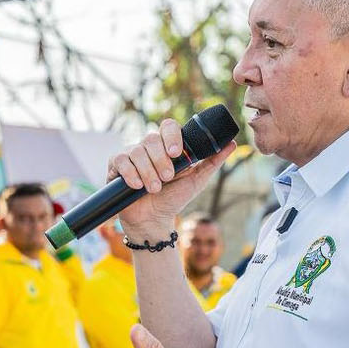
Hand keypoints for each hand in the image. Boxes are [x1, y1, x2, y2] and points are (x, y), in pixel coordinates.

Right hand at [108, 118, 237, 238]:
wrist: (154, 220)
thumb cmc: (174, 199)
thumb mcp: (196, 180)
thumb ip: (212, 162)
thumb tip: (232, 143)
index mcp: (167, 146)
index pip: (168, 126)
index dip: (171, 136)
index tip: (176, 152)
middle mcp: (148, 147)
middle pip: (151, 139)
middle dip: (160, 161)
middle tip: (167, 178)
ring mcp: (131, 155)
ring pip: (136, 151)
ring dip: (148, 172)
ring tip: (154, 188)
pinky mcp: (116, 166)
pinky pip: (120, 160)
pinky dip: (130, 174)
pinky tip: (137, 186)